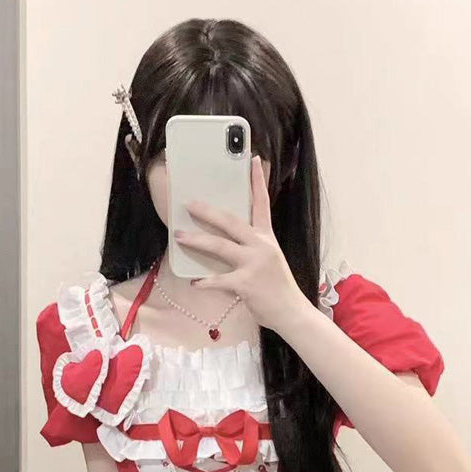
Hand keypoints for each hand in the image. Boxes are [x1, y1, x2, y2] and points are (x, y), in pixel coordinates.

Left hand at [173, 155, 308, 335]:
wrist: (291, 312)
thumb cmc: (276, 287)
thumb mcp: (269, 260)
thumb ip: (251, 248)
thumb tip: (224, 241)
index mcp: (266, 238)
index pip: (262, 204)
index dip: (257, 181)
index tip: (254, 159)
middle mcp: (261, 246)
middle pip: (231, 222)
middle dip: (207, 212)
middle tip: (189, 203)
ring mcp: (253, 264)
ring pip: (220, 246)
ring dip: (197, 240)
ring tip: (179, 236)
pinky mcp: (246, 284)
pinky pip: (219, 280)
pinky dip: (206, 281)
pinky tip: (195, 282)